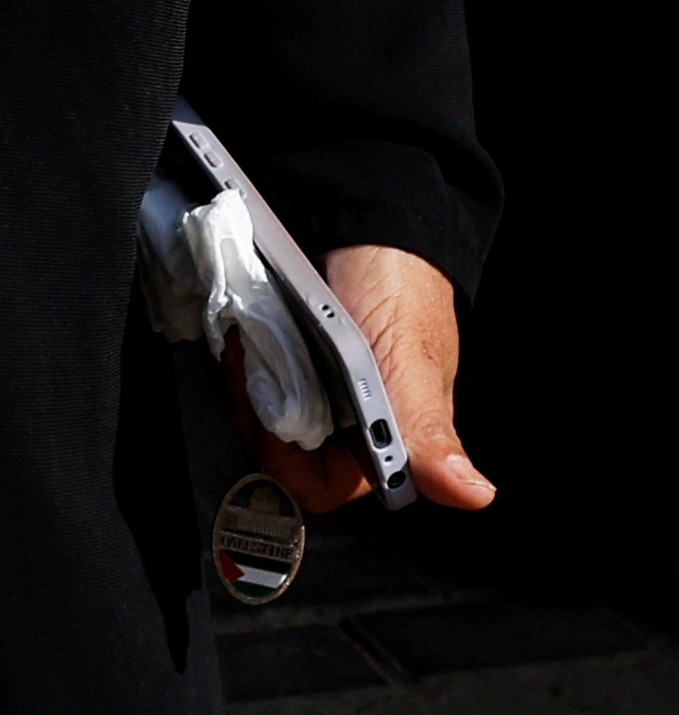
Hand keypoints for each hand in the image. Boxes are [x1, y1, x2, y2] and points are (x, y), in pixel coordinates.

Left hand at [267, 244, 490, 513]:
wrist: (365, 220)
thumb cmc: (398, 289)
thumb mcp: (405, 363)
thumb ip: (428, 433)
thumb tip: (473, 494)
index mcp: (381, 438)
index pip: (319, 486)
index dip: (286, 463)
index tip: (270, 418)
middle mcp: (344, 419)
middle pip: (275, 450)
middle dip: (254, 412)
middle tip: (250, 367)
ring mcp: (311, 385)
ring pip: (255, 412)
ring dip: (242, 381)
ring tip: (248, 342)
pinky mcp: (284, 353)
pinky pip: (247, 374)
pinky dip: (240, 356)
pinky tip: (244, 333)